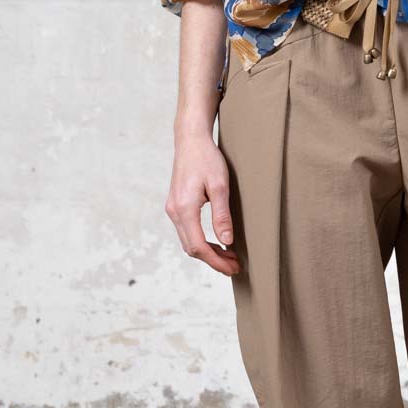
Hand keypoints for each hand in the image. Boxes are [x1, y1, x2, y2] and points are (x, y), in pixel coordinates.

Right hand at [165, 133, 240, 275]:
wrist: (190, 140)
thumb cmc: (207, 158)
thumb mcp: (220, 185)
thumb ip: (222, 215)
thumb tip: (227, 242)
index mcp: (184, 208)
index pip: (199, 246)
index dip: (216, 261)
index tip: (233, 267)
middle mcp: (174, 211)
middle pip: (191, 248)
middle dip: (213, 261)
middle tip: (235, 266)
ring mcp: (173, 209)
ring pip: (188, 241)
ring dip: (208, 252)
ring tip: (229, 256)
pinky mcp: (176, 205)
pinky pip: (187, 231)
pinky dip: (202, 241)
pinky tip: (217, 242)